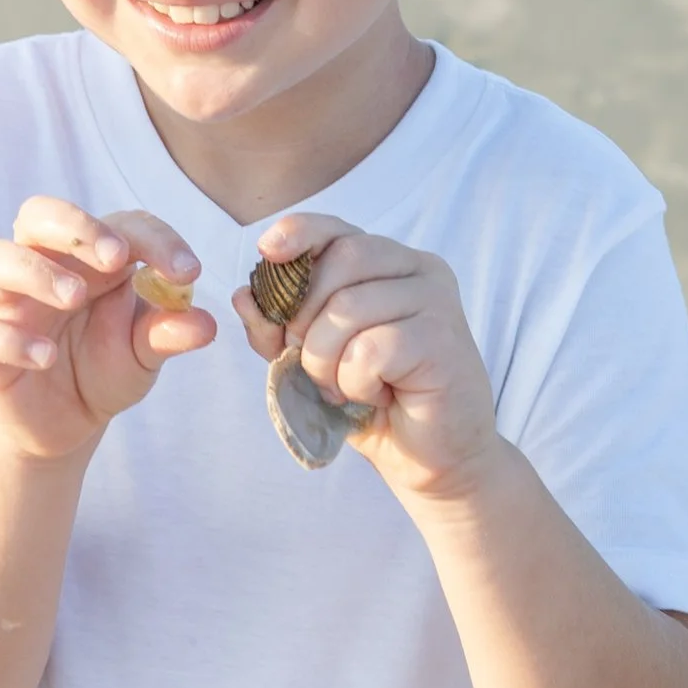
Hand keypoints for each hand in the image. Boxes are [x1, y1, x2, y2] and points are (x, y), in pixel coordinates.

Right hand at [0, 200, 215, 464]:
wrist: (67, 424)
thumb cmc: (105, 368)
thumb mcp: (145, 352)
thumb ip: (169, 333)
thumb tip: (206, 323)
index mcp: (89, 257)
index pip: (119, 225)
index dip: (154, 240)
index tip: (187, 272)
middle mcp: (43, 267)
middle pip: (37, 214)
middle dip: (74, 224)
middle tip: (115, 257)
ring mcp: (7, 304)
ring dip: (35, 271)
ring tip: (75, 297)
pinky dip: (9, 338)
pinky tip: (45, 357)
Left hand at [233, 219, 500, 504]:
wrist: (433, 458)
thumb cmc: (375, 403)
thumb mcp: (313, 360)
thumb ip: (280, 328)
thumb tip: (242, 295)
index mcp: (391, 263)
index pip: (338, 229)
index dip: (299, 233)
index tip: (267, 252)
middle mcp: (420, 270)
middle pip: (342, 260)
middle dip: (305, 317)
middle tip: (310, 364)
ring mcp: (438, 301)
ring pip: (349, 307)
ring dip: (327, 360)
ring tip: (344, 388)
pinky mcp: (444, 339)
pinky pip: (373, 348)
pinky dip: (357, 381)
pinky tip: (376, 396)